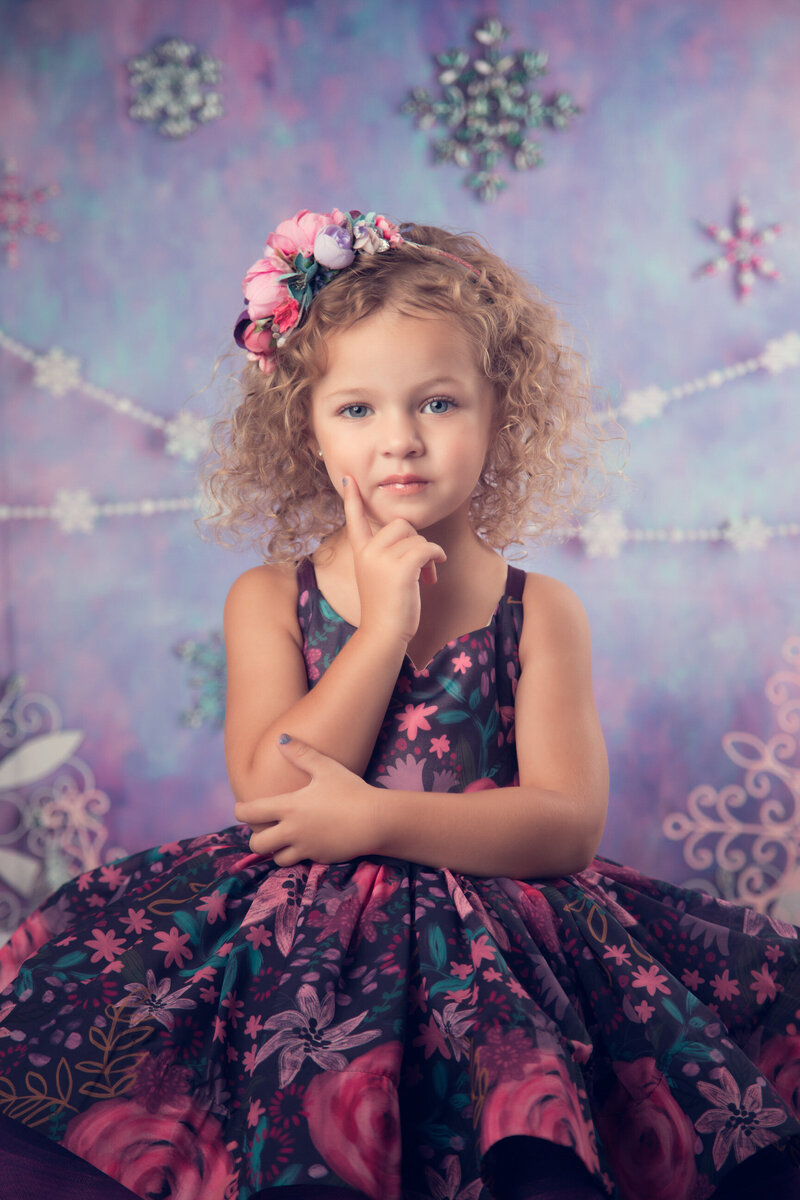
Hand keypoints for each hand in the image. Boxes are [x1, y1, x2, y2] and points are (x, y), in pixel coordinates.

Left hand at [233, 736, 380, 865]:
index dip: (241, 811)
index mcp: (289, 807)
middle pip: (257, 844)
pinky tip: (308, 843)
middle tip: (265, 828)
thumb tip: (281, 738)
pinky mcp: (319, 859)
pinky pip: (301, 862)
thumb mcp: (326, 767)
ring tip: (284, 839)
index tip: (242, 808)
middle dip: (256, 837)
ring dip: (277, 850)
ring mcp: (305, 849)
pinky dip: (299, 855)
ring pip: (276, 859)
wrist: (376, 821)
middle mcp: (292, 831)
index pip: (249, 813)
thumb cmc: (351, 790)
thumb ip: (301, 753)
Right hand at [344, 475, 445, 646]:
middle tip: (421, 564)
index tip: (349, 478)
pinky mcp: (401, 567)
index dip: (353, 499)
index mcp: (360, 552)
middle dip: (416, 541)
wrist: (383, 634)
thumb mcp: (379, 577)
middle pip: (401, 524)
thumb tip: (415, 539)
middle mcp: (368, 551)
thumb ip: (387, 555)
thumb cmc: (385, 609)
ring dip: (428, 555)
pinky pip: (427, 548)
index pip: (354, 518)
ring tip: (426, 577)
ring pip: (417, 538)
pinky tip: (433, 576)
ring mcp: (383, 558)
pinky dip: (436, 558)